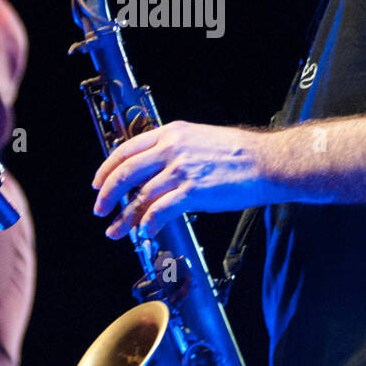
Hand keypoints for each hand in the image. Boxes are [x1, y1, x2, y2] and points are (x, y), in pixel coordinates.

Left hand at [91, 121, 274, 239]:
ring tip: (116, 230)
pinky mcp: (192, 191)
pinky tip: (144, 233)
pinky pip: (159, 211)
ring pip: (139, 196)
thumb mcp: (198, 140)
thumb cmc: (238, 154)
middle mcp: (171, 148)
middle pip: (126, 172)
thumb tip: (152, 174)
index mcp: (171, 133)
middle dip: (108, 194)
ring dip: (124, 217)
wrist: (266, 162)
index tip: (99, 184)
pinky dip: (147, 224)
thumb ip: (173, 151)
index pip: (126, 149)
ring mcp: (181, 170)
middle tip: (100, 209)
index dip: (107, 169)